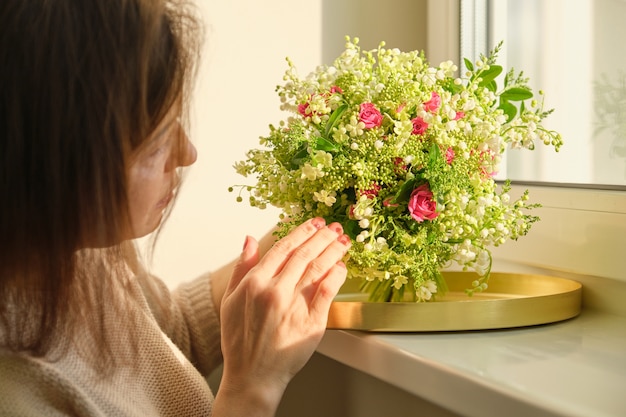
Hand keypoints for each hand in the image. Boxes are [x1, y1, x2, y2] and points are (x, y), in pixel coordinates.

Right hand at [213, 217, 349, 415]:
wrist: (252, 375)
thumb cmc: (239, 340)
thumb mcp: (230, 299)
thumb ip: (242, 267)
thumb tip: (250, 239)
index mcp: (255, 283)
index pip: (283, 248)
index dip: (301, 232)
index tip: (314, 223)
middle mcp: (275, 291)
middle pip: (303, 255)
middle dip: (322, 237)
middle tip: (334, 226)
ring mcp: (294, 306)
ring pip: (317, 268)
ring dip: (332, 250)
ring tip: (342, 240)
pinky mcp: (312, 322)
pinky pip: (328, 291)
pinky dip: (336, 275)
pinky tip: (341, 266)